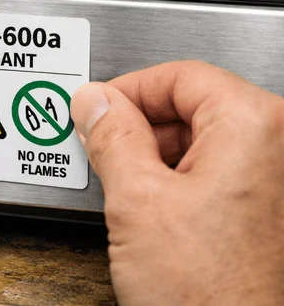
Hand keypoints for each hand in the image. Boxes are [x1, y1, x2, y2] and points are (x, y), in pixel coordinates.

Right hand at [71, 61, 283, 305]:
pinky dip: (182, 181)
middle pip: (194, 104)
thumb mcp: (137, 200)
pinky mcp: (271, 211)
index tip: (95, 110)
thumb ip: (111, 135)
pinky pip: (221, 172)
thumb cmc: (210, 295)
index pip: (179, 75)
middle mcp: (281, 146)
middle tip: (102, 150)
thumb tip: (94, 102)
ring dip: (157, 156)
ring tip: (127, 190)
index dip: (126, 90)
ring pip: (205, 140)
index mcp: (255, 125)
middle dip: (140, 127)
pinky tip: (155, 210)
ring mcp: (278, 180)